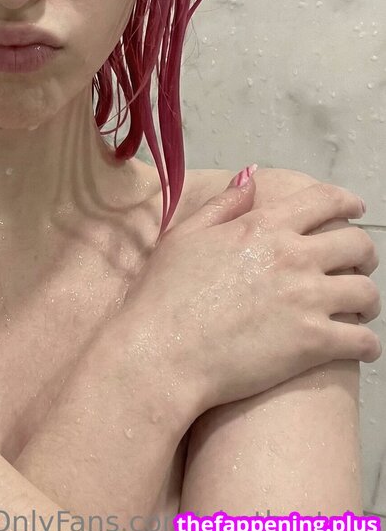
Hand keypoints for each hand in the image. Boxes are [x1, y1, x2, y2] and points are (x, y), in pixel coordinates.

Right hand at [117, 174, 380, 418]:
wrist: (163, 351)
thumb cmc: (165, 294)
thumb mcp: (185, 235)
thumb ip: (224, 204)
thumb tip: (252, 179)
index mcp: (264, 226)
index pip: (325, 201)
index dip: (347, 202)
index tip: (355, 209)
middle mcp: (294, 256)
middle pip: (357, 245)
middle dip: (363, 254)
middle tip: (356, 265)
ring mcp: (308, 299)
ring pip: (366, 292)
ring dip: (367, 300)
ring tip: (357, 309)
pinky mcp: (315, 343)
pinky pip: (365, 341)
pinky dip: (367, 344)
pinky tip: (357, 346)